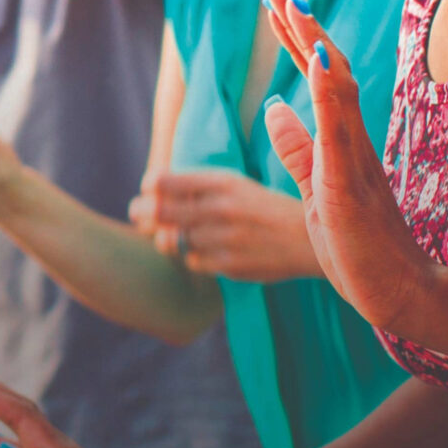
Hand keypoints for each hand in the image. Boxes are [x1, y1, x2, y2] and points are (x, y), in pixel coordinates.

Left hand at [140, 169, 318, 282]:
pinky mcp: (230, 266)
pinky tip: (197, 251)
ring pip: (174, 240)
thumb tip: (156, 189)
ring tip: (164, 235)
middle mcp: (221, 208)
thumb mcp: (237, 185)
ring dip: (166, 238)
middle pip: (161, 212)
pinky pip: (194, 262)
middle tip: (137, 213)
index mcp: (223, 182)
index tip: (149, 190)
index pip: (165, 181)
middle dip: (142, 213)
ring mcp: (225, 239)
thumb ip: (200, 187)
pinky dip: (192, 257)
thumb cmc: (266, 208)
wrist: (311, 239)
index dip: (150, 186)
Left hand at [260, 0, 439, 331]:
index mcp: (342, 141)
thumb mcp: (315, 189)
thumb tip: (273, 106)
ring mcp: (354, 158)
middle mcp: (352, 140)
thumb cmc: (360, 247)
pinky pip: (340, 130)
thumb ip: (297, 148)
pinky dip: (330, 92)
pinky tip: (320, 60)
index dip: (297, 37)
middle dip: (300, 25)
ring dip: (315, 44)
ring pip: (337, 87)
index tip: (277, 0)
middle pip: (328, 68)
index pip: (318, 76)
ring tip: (292, 3)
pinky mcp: (349, 183)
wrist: (400, 293)